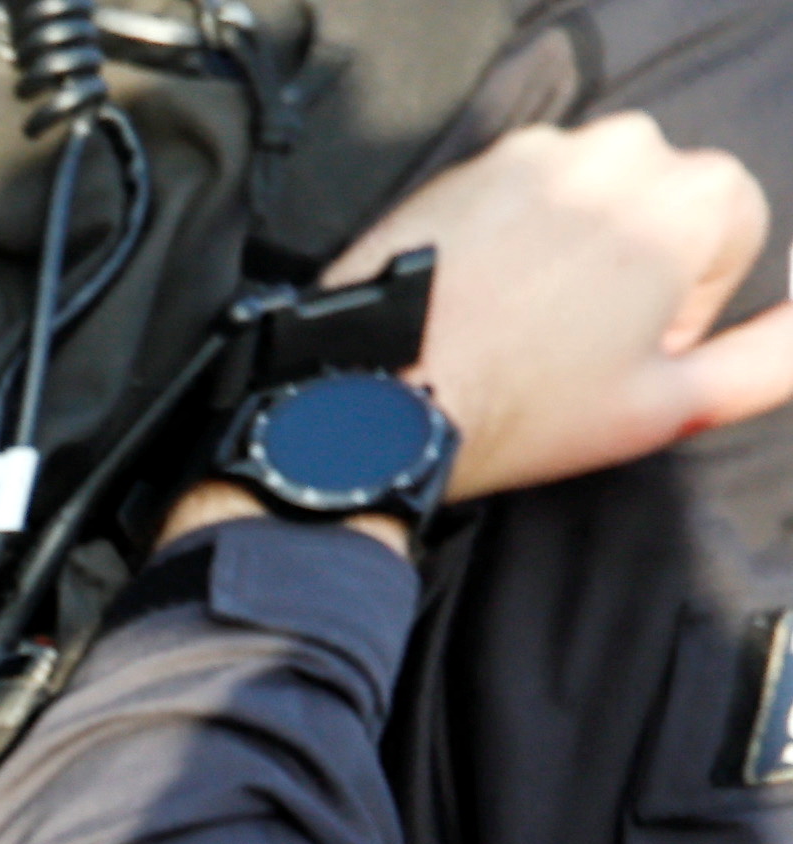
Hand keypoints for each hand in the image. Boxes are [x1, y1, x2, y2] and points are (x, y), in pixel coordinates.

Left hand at [352, 114, 792, 504]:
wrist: (375, 402)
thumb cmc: (526, 411)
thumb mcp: (673, 405)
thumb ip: (769, 357)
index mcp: (694, 194)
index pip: (734, 228)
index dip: (692, 300)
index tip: (632, 350)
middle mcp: (623, 148)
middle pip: (662, 202)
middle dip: (637, 266)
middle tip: (572, 346)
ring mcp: (539, 148)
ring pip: (593, 194)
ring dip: (576, 247)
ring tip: (520, 325)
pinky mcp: (468, 162)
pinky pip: (522, 191)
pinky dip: (514, 235)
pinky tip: (478, 299)